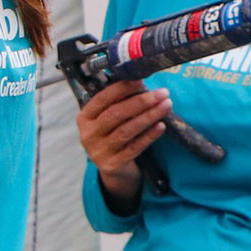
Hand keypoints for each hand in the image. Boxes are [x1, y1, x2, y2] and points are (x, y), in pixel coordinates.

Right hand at [74, 80, 171, 205]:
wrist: (112, 169)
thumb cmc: (111, 136)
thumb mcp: (105, 120)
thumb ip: (115, 104)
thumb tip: (138, 82)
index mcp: (84, 118)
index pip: (102, 99)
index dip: (121, 89)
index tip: (141, 80)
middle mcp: (89, 134)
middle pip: (116, 114)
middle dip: (141, 102)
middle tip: (161, 93)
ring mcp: (100, 150)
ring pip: (127, 130)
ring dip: (148, 116)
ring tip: (165, 106)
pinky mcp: (113, 164)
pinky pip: (135, 147)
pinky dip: (149, 136)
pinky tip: (161, 126)